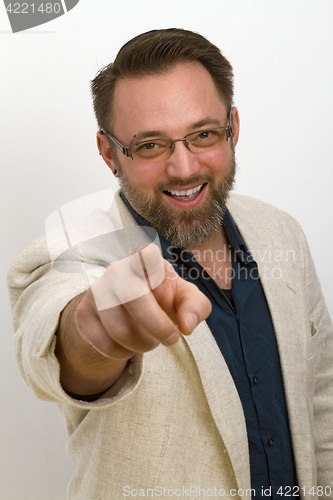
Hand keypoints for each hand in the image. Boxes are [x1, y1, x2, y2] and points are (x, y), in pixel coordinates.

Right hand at [75, 243, 211, 359]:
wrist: (126, 309)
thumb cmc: (162, 297)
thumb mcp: (184, 298)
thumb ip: (196, 306)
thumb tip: (187, 326)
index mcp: (145, 260)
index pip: (147, 254)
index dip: (153, 266)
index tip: (162, 282)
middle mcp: (118, 270)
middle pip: (133, 298)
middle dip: (157, 326)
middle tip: (171, 339)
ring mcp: (97, 291)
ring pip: (120, 329)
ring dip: (143, 345)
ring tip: (150, 341)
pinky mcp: (83, 314)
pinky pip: (104, 344)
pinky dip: (123, 354)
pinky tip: (129, 346)